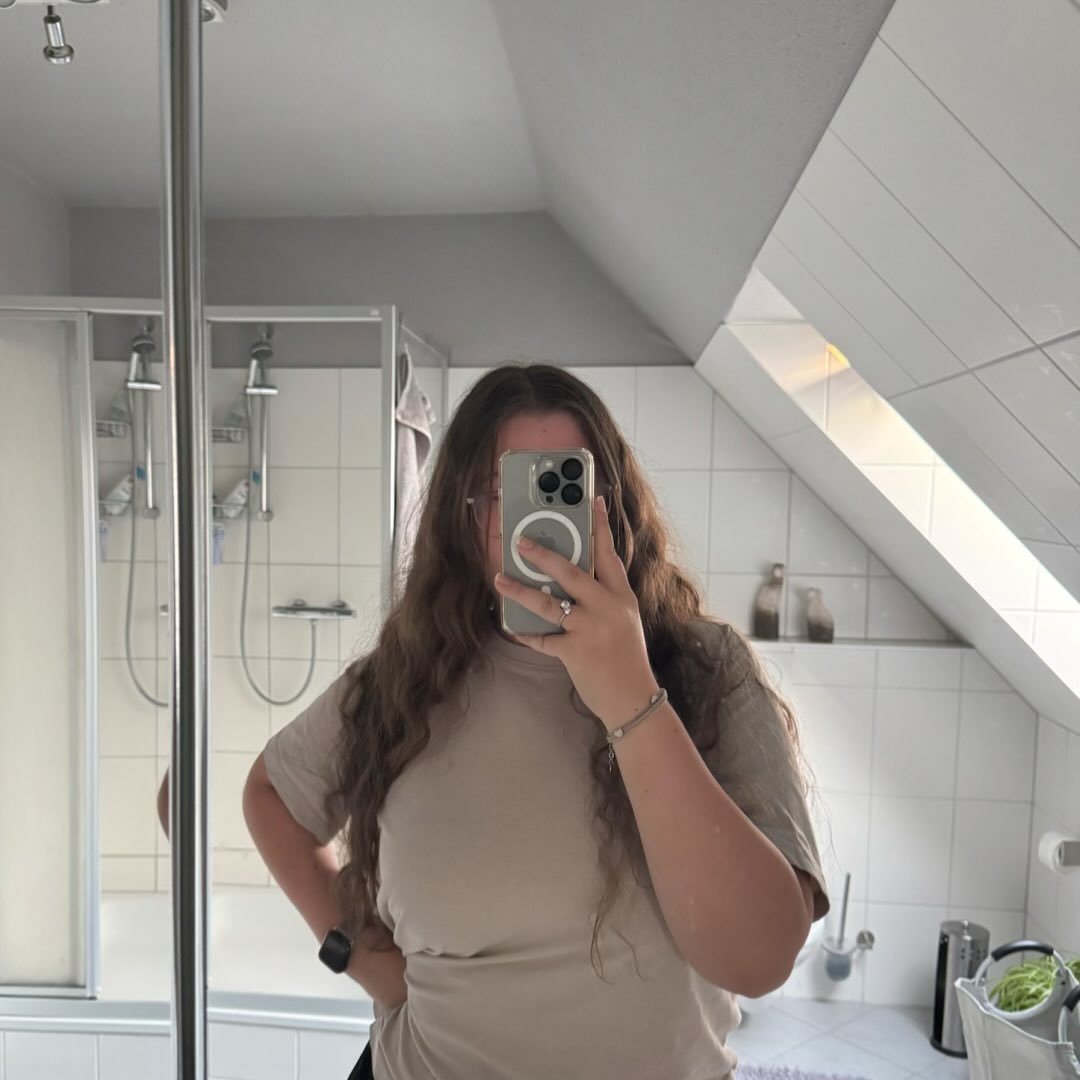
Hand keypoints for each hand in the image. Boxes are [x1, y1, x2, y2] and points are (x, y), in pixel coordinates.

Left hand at [492, 496, 659, 731]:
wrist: (634, 698)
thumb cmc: (627, 658)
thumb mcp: (624, 620)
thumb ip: (604, 598)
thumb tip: (570, 579)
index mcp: (622, 597)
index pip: (610, 554)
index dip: (601, 526)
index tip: (593, 500)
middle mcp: (607, 608)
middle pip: (572, 572)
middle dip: (544, 555)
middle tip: (521, 541)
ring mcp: (590, 629)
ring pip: (549, 603)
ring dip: (520, 590)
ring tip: (500, 579)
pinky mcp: (574, 651)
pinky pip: (542, 637)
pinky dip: (524, 632)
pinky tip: (511, 625)